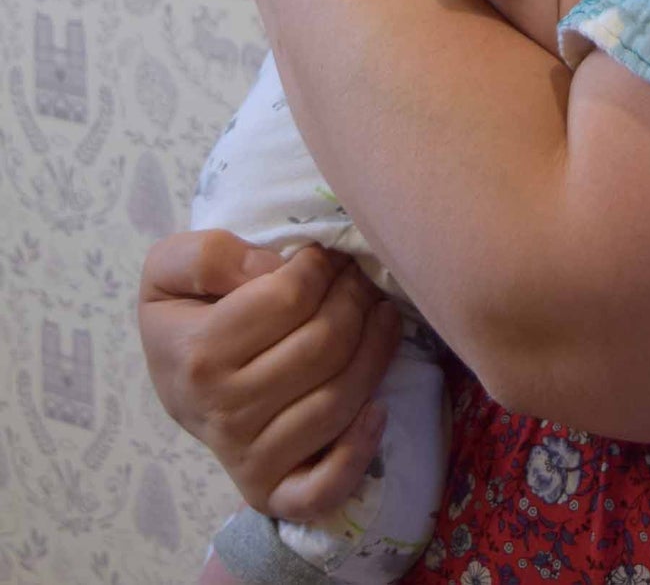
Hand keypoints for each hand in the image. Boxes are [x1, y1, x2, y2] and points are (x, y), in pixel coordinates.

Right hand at [138, 231, 402, 519]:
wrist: (174, 379)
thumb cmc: (187, 315)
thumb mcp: (170, 268)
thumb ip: (208, 256)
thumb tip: (271, 269)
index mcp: (201, 354)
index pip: (290, 298)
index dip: (322, 265)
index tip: (328, 254)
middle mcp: (225, 412)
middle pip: (323, 346)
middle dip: (355, 297)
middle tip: (360, 277)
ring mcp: (249, 458)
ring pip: (337, 400)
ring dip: (376, 349)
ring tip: (381, 312)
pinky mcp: (271, 491)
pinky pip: (321, 488)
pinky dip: (357, 453)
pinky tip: (379, 409)